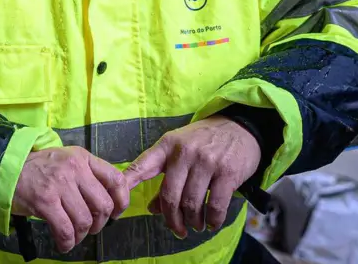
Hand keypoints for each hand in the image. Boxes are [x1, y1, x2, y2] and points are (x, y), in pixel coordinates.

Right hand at [12, 146, 130, 252]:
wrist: (5, 169)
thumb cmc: (38, 169)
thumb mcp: (66, 161)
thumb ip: (87, 175)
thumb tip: (110, 201)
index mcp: (82, 157)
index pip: (116, 178)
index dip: (121, 201)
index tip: (115, 214)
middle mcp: (74, 168)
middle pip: (102, 205)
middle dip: (99, 224)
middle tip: (88, 228)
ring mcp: (59, 184)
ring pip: (85, 220)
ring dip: (81, 235)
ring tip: (72, 236)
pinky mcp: (45, 201)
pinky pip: (66, 230)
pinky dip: (67, 243)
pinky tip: (63, 244)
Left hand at [122, 116, 259, 237]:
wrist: (240, 127)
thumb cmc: (204, 141)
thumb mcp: (180, 151)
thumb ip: (164, 177)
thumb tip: (151, 208)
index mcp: (167, 145)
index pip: (141, 166)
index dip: (127, 186)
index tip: (117, 206)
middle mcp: (184, 152)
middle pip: (169, 196)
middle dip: (172, 219)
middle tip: (177, 229)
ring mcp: (206, 162)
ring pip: (191, 203)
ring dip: (193, 221)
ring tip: (195, 225)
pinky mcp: (227, 172)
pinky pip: (215, 205)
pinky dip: (212, 220)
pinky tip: (211, 222)